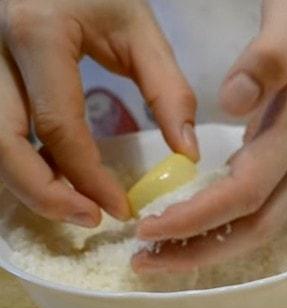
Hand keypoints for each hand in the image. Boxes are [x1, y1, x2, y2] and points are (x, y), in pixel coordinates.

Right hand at [0, 0, 196, 226]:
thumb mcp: (140, 27)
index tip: (122, 208)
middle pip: (1, 144)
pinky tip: (55, 176)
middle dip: (43, 193)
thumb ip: (168, 90)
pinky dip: (19, 162)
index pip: (58, 125)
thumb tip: (186, 155)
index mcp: (37, 33)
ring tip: (76, 204)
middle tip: (90, 219)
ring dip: (27, 184)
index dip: (89, 176)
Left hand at [134, 0, 286, 272]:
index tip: (148, 228)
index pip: (247, 190)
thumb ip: (269, 57)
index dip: (197, 217)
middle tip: (146, 263)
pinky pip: (270, 201)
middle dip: (202, 251)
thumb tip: (231, 103)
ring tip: (164, 253)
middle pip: (260, 226)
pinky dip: (232, 222)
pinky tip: (200, 222)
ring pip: (266, 220)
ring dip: (216, 245)